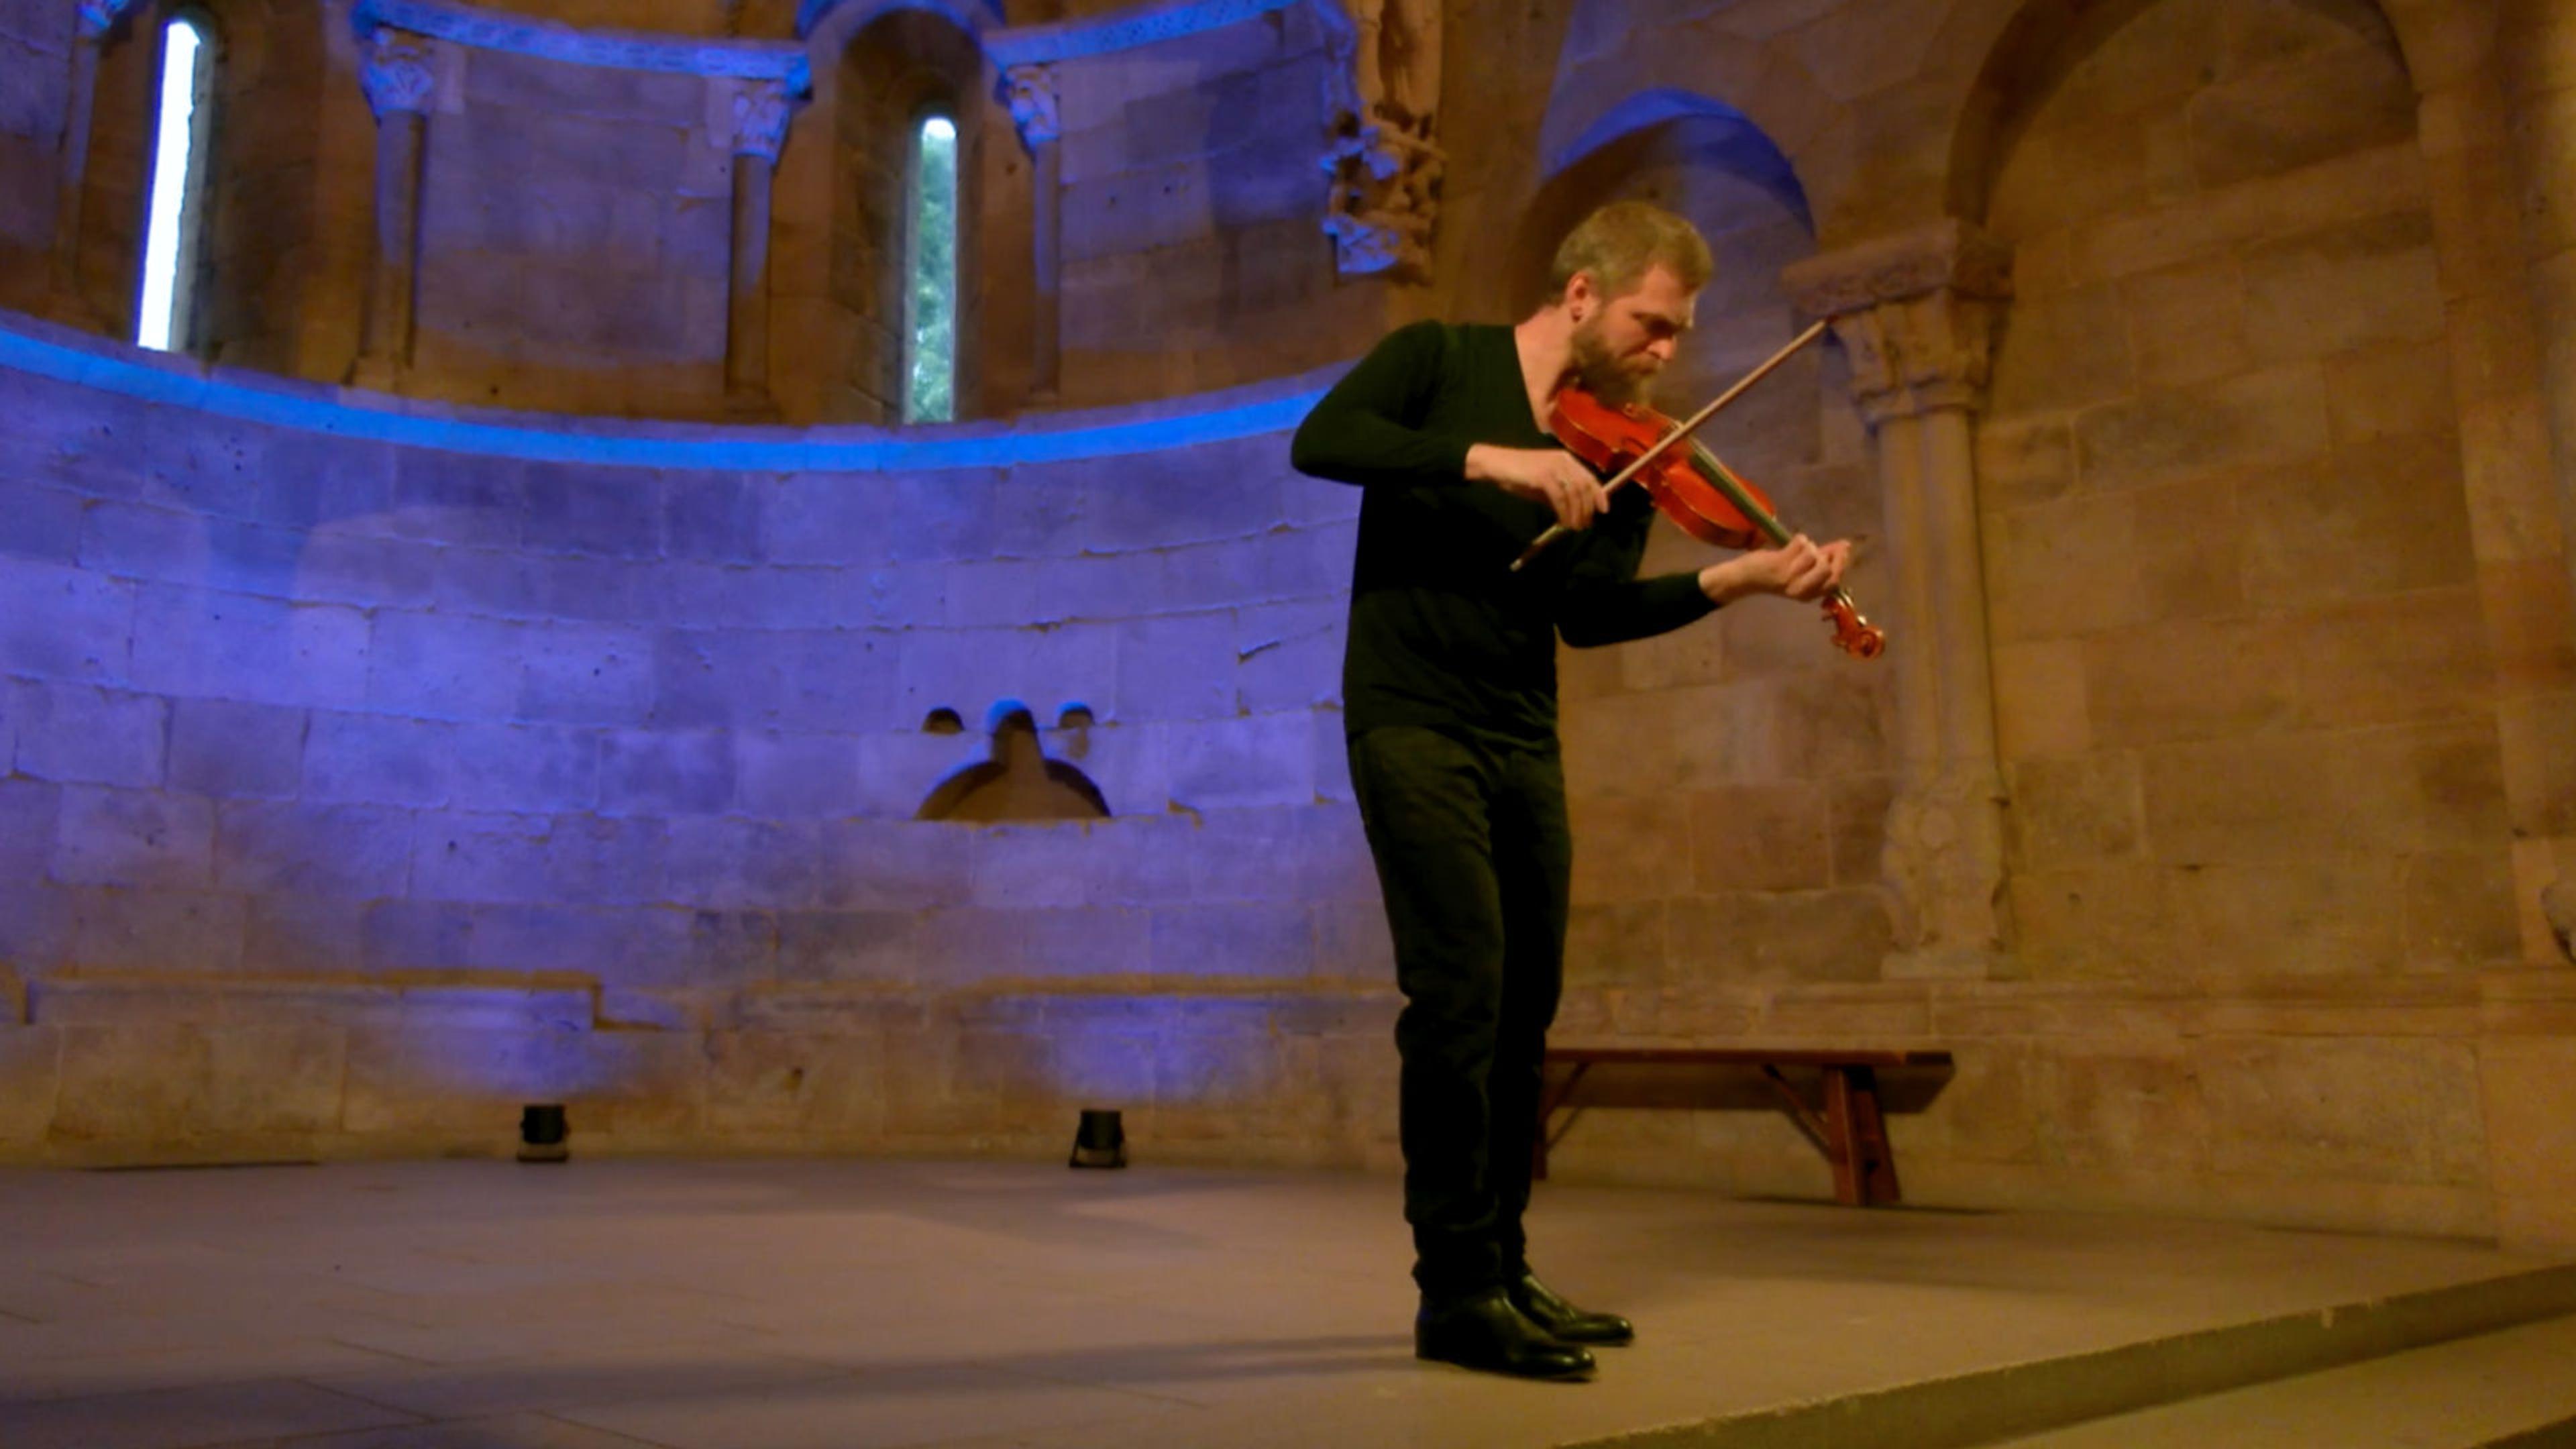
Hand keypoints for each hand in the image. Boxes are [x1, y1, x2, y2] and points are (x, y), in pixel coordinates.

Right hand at [1466, 444, 1608, 530]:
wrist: (1495, 465)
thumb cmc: (1518, 475)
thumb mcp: (1543, 485)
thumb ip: (1560, 494)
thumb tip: (1575, 512)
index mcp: (1566, 459)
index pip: (1589, 477)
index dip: (1599, 495)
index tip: (1603, 511)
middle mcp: (1563, 461)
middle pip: (1585, 487)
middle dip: (1587, 508)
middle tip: (1584, 524)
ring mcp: (1553, 467)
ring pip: (1574, 493)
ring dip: (1577, 513)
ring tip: (1574, 527)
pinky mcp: (1543, 476)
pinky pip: (1560, 497)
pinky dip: (1564, 512)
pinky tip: (1562, 522)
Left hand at [1699, 534, 1851, 604]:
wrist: (1745, 577)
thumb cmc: (1775, 574)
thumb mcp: (1801, 571)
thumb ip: (1824, 560)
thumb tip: (1846, 545)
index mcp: (1807, 595)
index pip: (1834, 582)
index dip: (1841, 563)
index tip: (1841, 548)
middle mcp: (1800, 589)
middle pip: (1828, 568)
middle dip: (1825, 555)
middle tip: (1815, 550)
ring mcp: (1790, 577)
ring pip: (1813, 553)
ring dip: (1807, 546)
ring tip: (1796, 549)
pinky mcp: (1780, 563)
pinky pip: (1802, 543)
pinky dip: (1799, 539)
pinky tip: (1790, 544)